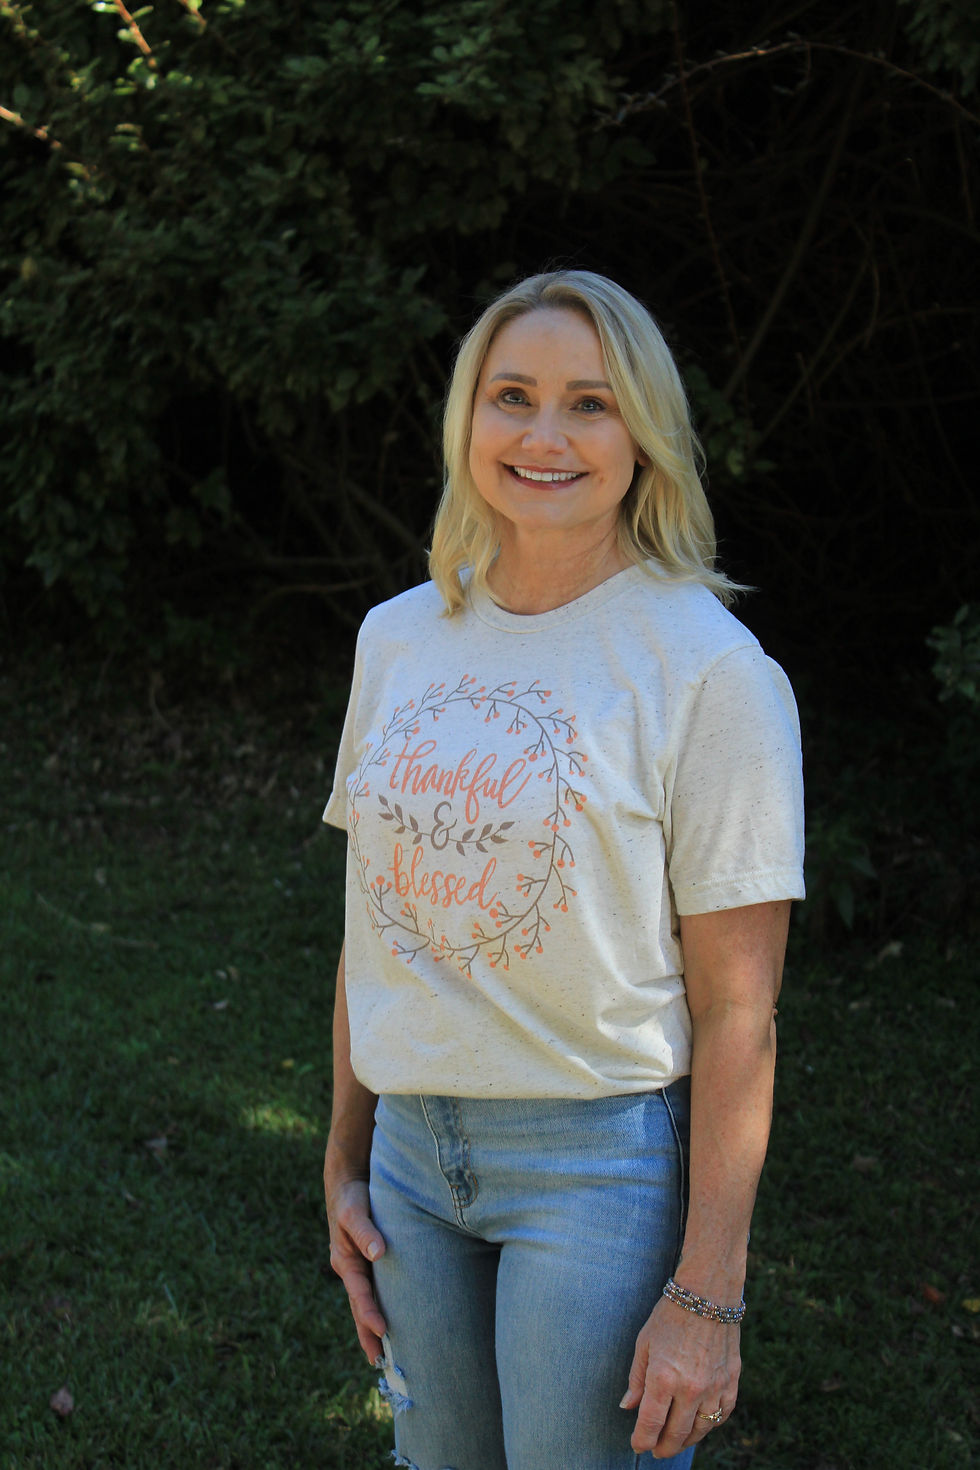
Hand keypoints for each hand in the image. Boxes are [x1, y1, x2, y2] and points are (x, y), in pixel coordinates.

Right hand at [324, 1169, 387, 1362]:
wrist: (349, 1183)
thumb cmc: (352, 1197)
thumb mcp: (355, 1211)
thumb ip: (366, 1231)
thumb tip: (378, 1253)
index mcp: (345, 1262)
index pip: (359, 1295)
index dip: (369, 1314)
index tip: (382, 1331)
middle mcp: (352, 1270)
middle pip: (360, 1308)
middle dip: (368, 1335)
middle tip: (381, 1363)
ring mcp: (361, 1268)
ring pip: (368, 1302)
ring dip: (374, 1327)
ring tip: (386, 1355)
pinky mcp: (372, 1263)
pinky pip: (377, 1290)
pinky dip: (382, 1307)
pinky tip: (395, 1319)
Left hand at [620, 1296, 739, 1457]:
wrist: (708, 1294)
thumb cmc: (671, 1315)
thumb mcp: (644, 1343)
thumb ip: (637, 1379)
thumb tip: (628, 1407)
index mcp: (663, 1377)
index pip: (650, 1424)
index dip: (642, 1440)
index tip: (638, 1445)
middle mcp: (690, 1388)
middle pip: (676, 1434)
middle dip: (663, 1447)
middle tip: (655, 1450)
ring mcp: (714, 1387)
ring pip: (700, 1430)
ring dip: (686, 1440)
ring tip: (676, 1440)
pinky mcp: (732, 1382)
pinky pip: (722, 1415)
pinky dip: (710, 1424)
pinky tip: (700, 1423)